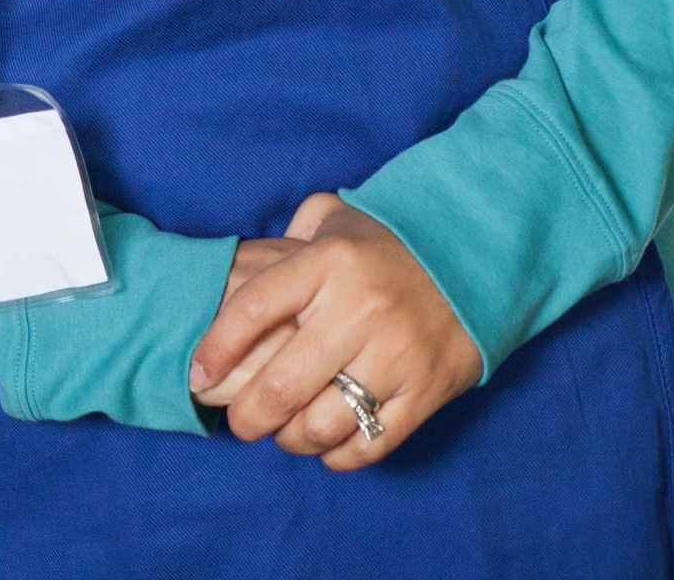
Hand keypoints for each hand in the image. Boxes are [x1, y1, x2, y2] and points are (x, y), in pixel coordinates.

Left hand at [188, 192, 482, 467]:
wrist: (477, 258)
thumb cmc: (386, 243)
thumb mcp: (334, 217)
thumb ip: (283, 235)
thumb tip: (236, 264)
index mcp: (326, 263)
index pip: (252, 309)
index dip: (215, 347)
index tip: (197, 374)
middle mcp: (359, 310)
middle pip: (282, 383)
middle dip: (248, 415)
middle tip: (238, 423)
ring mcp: (396, 354)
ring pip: (324, 421)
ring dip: (291, 439)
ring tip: (282, 434)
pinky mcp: (427, 390)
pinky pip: (373, 441)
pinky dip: (340, 456)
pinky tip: (325, 447)